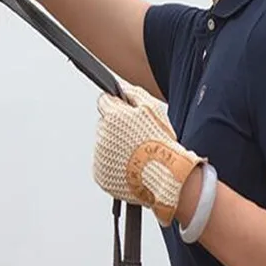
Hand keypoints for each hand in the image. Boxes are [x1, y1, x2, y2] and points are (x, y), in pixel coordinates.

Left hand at [93, 80, 204, 225]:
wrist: (165, 177)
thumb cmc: (161, 143)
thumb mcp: (152, 109)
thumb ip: (133, 93)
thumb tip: (121, 87)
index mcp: (112, 116)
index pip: (104, 101)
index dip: (117, 106)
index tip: (126, 115)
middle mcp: (102, 135)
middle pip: (104, 123)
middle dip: (116, 127)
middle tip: (136, 137)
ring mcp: (100, 156)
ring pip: (104, 143)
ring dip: (115, 145)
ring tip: (136, 153)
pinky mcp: (100, 174)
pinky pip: (103, 162)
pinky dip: (113, 163)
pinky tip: (130, 165)